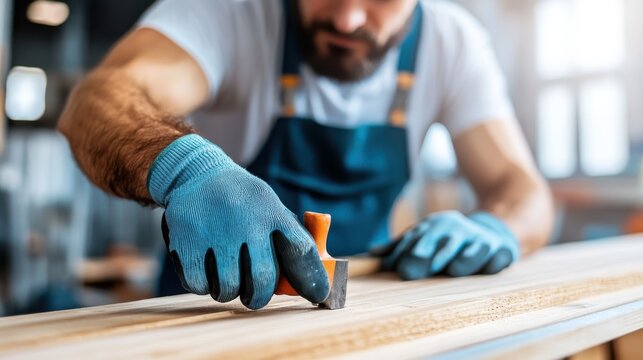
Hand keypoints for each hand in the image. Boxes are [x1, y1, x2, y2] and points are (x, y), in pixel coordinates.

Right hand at [148, 135, 328, 308]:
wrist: (197, 174)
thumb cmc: (242, 201)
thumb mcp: (269, 206)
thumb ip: (288, 237)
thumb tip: (312, 280)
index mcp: (272, 211)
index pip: (301, 249)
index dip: (311, 277)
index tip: (318, 294)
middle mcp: (246, 220)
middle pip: (263, 279)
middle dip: (258, 297)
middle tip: (253, 296)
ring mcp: (215, 231)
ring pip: (228, 288)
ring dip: (228, 290)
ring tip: (225, 276)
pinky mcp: (187, 241)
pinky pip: (199, 285)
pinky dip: (203, 285)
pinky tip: (205, 269)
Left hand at [380, 211, 519, 279]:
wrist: (492, 230)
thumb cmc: (448, 241)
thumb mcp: (424, 238)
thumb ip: (399, 247)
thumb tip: (370, 253)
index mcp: (434, 227)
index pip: (416, 239)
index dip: (404, 253)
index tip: (394, 268)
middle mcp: (456, 230)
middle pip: (439, 243)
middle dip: (427, 256)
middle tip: (412, 271)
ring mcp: (479, 240)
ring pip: (469, 251)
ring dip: (461, 260)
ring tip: (452, 270)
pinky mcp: (501, 251)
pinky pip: (497, 258)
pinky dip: (492, 263)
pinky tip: (488, 268)